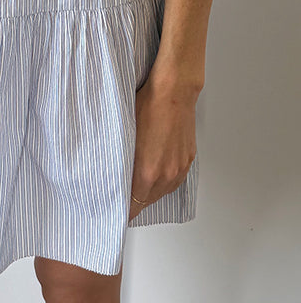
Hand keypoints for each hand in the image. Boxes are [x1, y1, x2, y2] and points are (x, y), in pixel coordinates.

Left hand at [128, 68, 197, 221]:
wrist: (173, 91)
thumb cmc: (148, 106)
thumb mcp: (126, 136)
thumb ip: (122, 162)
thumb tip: (114, 175)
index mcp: (147, 173)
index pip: (133, 206)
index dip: (124, 210)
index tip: (116, 211)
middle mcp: (166, 175)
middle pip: (147, 202)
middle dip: (135, 201)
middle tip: (122, 196)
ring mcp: (179, 168)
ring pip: (162, 192)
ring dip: (150, 191)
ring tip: (138, 183)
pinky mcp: (188, 160)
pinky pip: (174, 180)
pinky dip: (164, 179)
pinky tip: (156, 171)